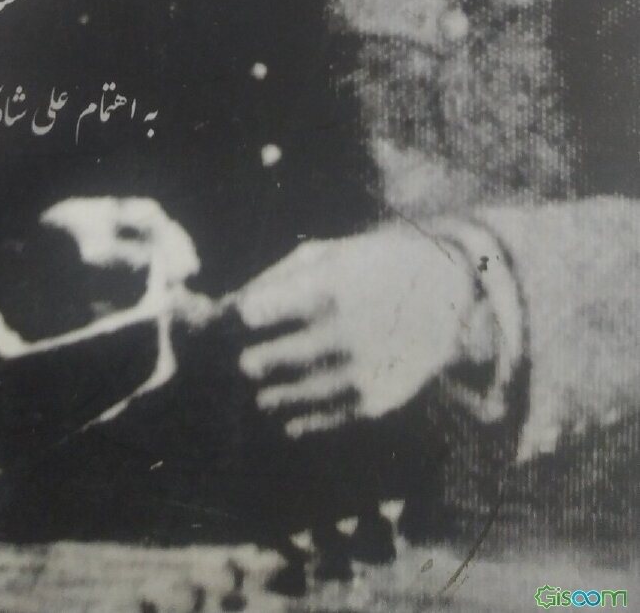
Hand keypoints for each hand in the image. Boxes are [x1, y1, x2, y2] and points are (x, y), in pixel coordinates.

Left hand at [234, 224, 477, 435]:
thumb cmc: (372, 264)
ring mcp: (359, 370)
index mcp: (324, 288)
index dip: (231, 322)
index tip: (230, 325)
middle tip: (243, 363)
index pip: (252, 314)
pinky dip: (300, 420)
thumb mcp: (326, 255)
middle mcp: (341, 332)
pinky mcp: (376, 400)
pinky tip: (288, 419)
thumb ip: (273, 279)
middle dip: (248, 361)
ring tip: (262, 392)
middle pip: (263, 360)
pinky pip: (323, 418)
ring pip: (288, 395)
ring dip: (269, 395)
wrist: (448, 290)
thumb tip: (226, 311)